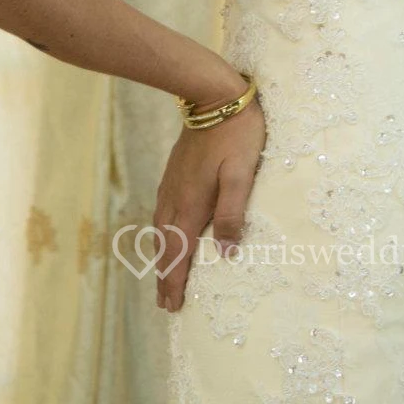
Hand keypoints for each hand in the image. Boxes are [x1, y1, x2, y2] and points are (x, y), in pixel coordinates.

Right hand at [153, 70, 265, 313]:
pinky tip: (165, 232)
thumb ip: (232, 214)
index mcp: (191, 204)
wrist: (214, 97)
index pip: (180, 253)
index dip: (176, 280)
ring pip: (161, 229)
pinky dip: (162, 233)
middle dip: (165, 276)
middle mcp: (176, 199)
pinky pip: (162, 213)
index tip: (171, 306)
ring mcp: (172, 184)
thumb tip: (226, 254)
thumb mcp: (241, 175)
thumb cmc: (236, 135)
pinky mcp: (174, 172)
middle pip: (166, 246)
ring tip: (162, 276)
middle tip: (163, 304)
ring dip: (161, 257)